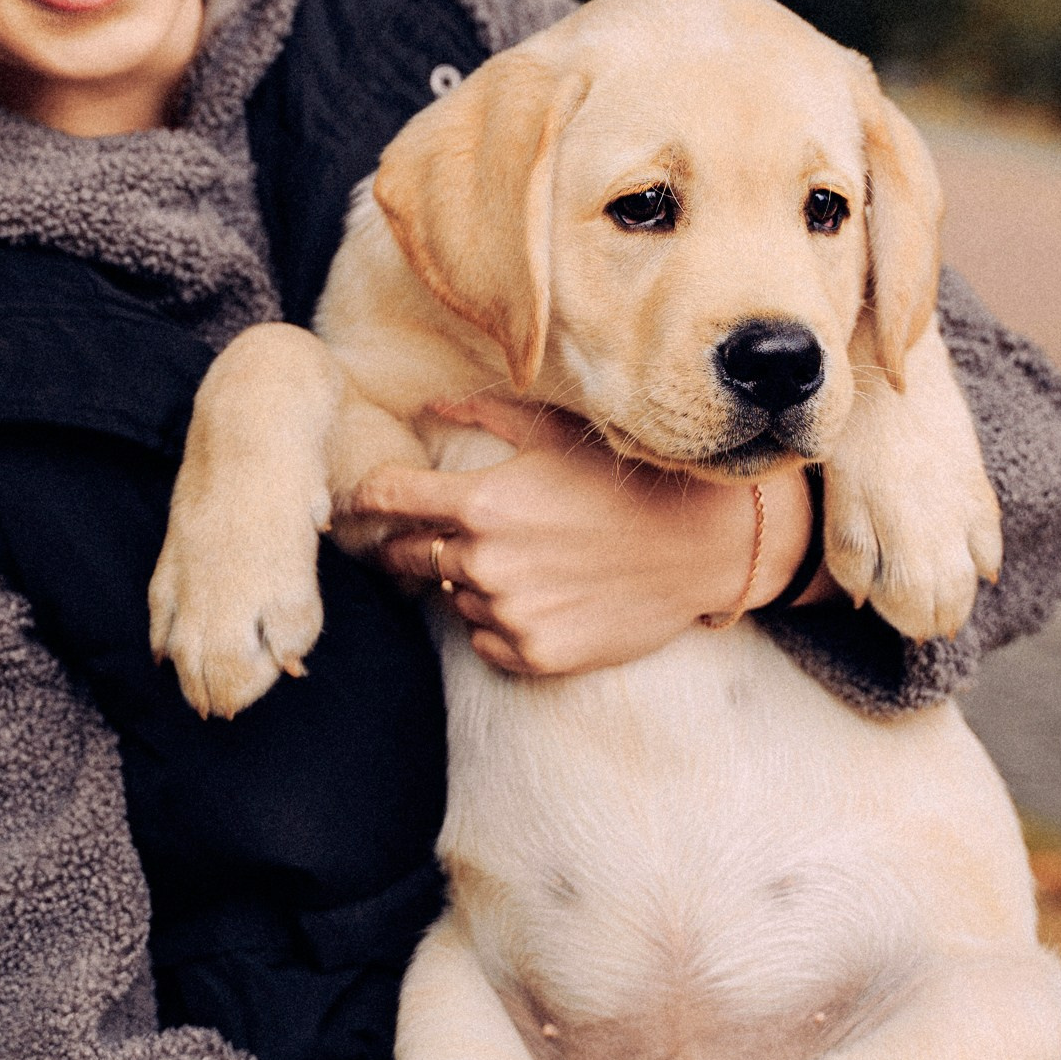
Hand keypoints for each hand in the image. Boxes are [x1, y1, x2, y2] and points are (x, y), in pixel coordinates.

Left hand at [348, 397, 819, 676]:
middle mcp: (484, 563)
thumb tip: (426, 405)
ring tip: (519, 561)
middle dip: (410, 543)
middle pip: (406, 556)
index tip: (364, 501)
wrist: (696, 547)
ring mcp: (509, 613)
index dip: (366, 498)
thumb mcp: (553, 431)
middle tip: (433, 534)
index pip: (385, 501)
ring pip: (452, 597)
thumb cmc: (623, 480)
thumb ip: (482, 412)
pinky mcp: (534, 654)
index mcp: (480, 502)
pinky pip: (485, 639)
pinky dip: (496, 621)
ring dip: (467, 580)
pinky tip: (535, 597)